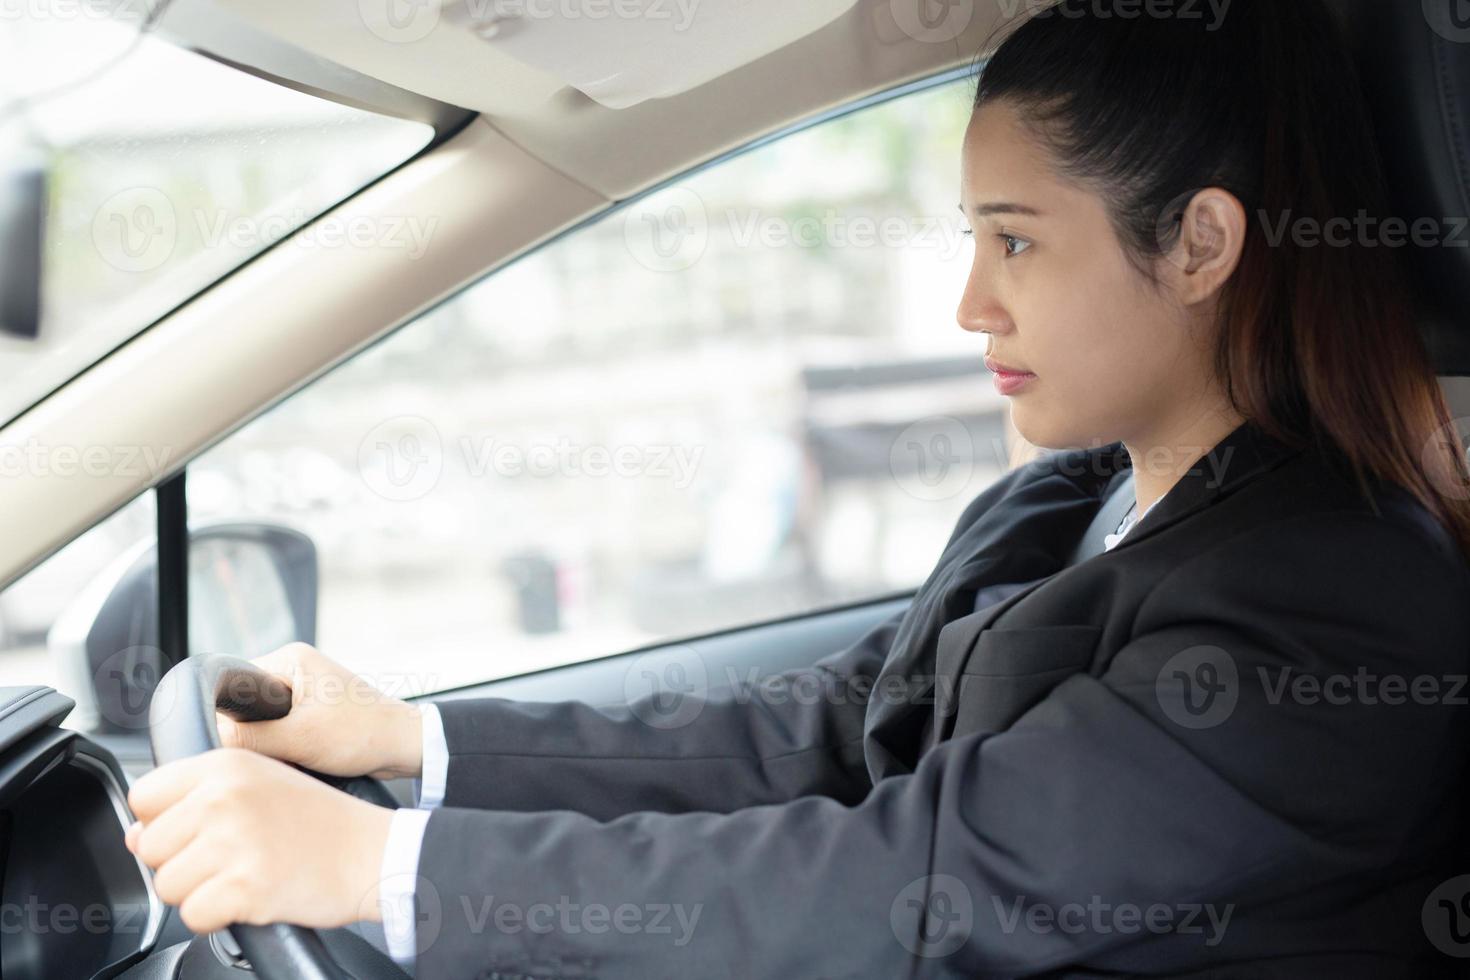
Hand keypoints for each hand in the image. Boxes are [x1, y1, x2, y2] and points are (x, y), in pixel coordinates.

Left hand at [126, 749, 392, 933]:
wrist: (374, 853)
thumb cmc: (321, 821)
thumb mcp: (261, 783)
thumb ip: (196, 799)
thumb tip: (135, 835)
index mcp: (226, 764)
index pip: (145, 796)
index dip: (163, 820)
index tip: (196, 830)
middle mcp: (225, 797)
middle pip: (149, 846)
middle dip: (180, 862)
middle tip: (228, 858)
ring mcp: (234, 842)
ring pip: (167, 885)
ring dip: (198, 891)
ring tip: (242, 875)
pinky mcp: (245, 886)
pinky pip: (193, 916)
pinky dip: (216, 917)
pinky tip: (250, 896)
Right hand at [215, 643, 422, 779]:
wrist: (407, 746)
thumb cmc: (363, 734)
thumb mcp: (300, 739)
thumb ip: (249, 739)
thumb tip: (206, 739)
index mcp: (289, 659)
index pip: (233, 685)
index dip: (229, 717)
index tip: (236, 743)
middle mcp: (294, 669)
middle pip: (245, 707)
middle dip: (252, 735)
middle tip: (272, 753)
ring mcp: (303, 691)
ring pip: (262, 724)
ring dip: (270, 745)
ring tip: (291, 756)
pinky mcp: (311, 712)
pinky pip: (280, 732)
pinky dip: (284, 749)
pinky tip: (297, 761)